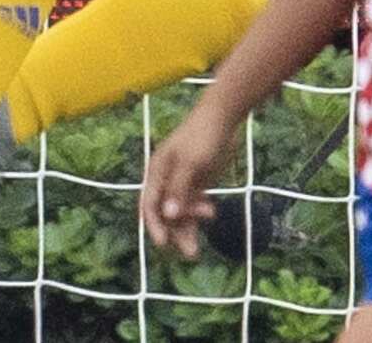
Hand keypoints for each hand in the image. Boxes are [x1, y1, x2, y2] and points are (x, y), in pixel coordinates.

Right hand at [140, 99, 241, 258]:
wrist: (223, 118)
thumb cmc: (203, 136)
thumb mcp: (191, 162)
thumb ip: (179, 189)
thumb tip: (168, 215)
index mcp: (157, 171)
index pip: (149, 204)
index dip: (154, 225)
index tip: (163, 244)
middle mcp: (165, 179)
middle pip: (165, 213)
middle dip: (175, 233)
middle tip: (190, 252)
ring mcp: (181, 182)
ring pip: (180, 212)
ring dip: (188, 228)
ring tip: (198, 248)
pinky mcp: (196, 183)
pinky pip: (193, 205)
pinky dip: (198, 214)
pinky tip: (210, 215)